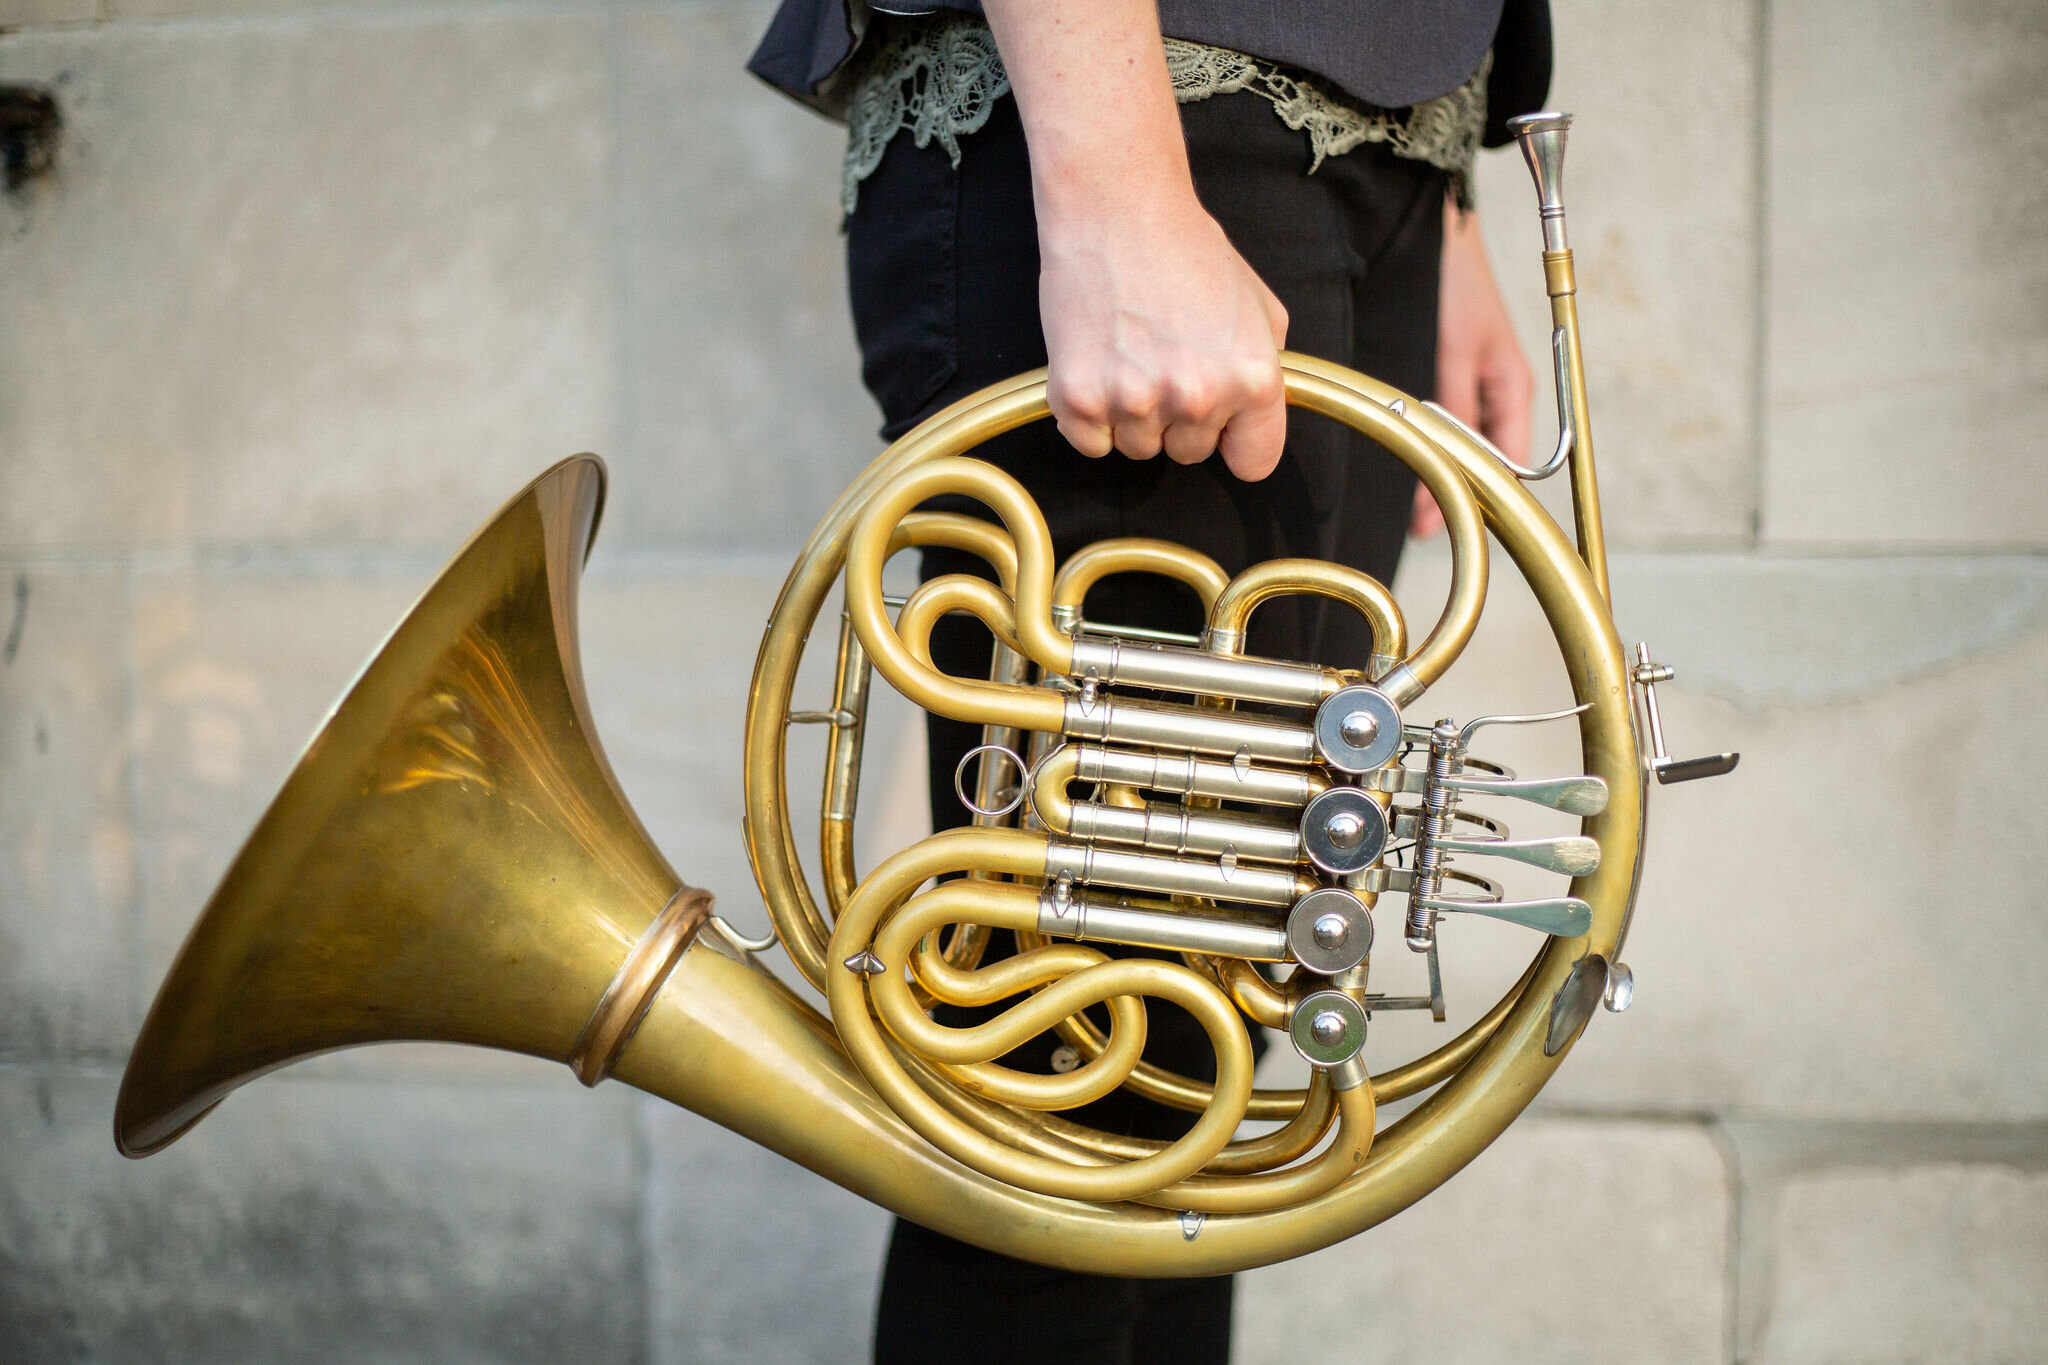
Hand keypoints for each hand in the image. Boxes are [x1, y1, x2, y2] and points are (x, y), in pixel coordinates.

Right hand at [1038, 196, 1289, 480]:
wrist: (1116, 207)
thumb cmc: (1186, 248)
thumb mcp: (1259, 306)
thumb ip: (1267, 369)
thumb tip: (1256, 417)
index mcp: (1252, 378)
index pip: (1253, 464)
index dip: (1235, 441)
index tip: (1221, 426)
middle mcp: (1196, 397)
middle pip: (1188, 454)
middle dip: (1178, 418)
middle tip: (1163, 358)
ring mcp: (1134, 401)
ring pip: (1137, 449)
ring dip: (1132, 415)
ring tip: (1130, 352)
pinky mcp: (1079, 398)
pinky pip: (1089, 443)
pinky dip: (1090, 416)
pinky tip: (1098, 363)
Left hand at [1414, 201, 1532, 535]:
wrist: (1440, 232)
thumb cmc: (1455, 284)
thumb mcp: (1453, 353)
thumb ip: (1455, 411)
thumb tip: (1453, 468)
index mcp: (1514, 388)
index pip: (1512, 463)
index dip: (1485, 498)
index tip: (1450, 526)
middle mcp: (1499, 389)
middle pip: (1486, 458)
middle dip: (1458, 492)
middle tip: (1419, 528)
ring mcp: (1476, 380)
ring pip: (1463, 442)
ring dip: (1440, 469)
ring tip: (1409, 507)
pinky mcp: (1451, 369)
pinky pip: (1446, 419)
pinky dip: (1429, 441)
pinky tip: (1405, 455)